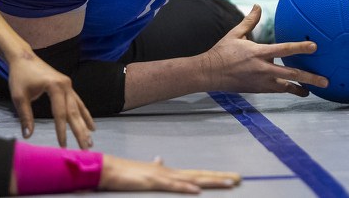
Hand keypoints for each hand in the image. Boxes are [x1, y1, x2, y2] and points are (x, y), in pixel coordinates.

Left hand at [7, 51, 95, 149]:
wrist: (23, 58)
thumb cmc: (20, 76)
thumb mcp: (19, 97)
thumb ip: (25, 116)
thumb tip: (28, 135)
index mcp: (55, 86)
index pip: (60, 113)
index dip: (61, 131)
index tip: (63, 146)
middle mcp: (66, 85)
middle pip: (74, 112)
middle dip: (80, 131)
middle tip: (86, 148)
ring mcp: (68, 85)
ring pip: (79, 108)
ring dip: (85, 124)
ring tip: (91, 139)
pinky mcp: (67, 86)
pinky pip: (78, 102)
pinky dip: (84, 114)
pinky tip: (90, 125)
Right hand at [99, 155, 240, 193]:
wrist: (109, 168)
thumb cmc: (126, 173)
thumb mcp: (145, 172)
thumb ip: (155, 167)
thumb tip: (160, 159)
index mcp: (169, 173)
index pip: (197, 175)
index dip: (213, 176)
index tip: (230, 178)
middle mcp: (170, 172)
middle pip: (200, 175)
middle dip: (220, 177)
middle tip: (239, 179)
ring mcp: (162, 176)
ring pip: (192, 180)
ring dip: (211, 181)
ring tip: (229, 183)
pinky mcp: (153, 182)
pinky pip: (172, 186)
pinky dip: (185, 188)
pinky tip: (197, 190)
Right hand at [198, 5, 327, 95]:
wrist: (210, 73)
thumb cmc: (223, 52)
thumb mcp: (236, 34)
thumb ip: (250, 21)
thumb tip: (257, 6)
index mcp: (258, 52)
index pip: (284, 50)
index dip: (300, 47)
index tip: (315, 47)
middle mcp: (262, 69)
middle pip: (292, 74)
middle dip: (310, 78)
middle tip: (326, 81)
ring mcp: (261, 81)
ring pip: (286, 87)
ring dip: (300, 88)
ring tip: (312, 90)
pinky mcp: (259, 89)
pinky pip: (277, 89)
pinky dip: (287, 89)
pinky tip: (295, 90)